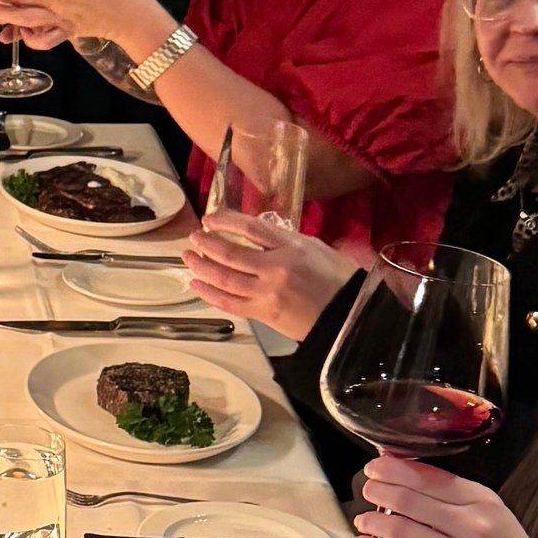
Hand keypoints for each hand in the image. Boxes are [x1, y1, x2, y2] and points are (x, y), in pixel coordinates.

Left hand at [180, 213, 358, 342]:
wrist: (349, 318)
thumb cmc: (338, 281)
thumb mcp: (317, 248)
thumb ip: (286, 240)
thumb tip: (260, 232)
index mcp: (292, 248)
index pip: (251, 229)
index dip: (226, 221)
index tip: (210, 219)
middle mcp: (276, 268)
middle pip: (231, 254)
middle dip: (207, 244)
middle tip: (194, 238)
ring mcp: (267, 293)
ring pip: (225, 279)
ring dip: (202, 267)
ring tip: (188, 257)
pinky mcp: (263, 314)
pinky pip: (229, 303)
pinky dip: (209, 293)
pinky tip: (196, 284)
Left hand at [353, 456, 537, 537]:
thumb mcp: (493, 513)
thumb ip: (454, 495)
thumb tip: (405, 475)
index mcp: (483, 503)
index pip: (429, 477)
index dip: (394, 469)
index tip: (377, 466)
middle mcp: (471, 527)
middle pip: (408, 500)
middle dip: (378, 491)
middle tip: (367, 488)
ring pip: (400, 530)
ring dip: (373, 520)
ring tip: (363, 517)